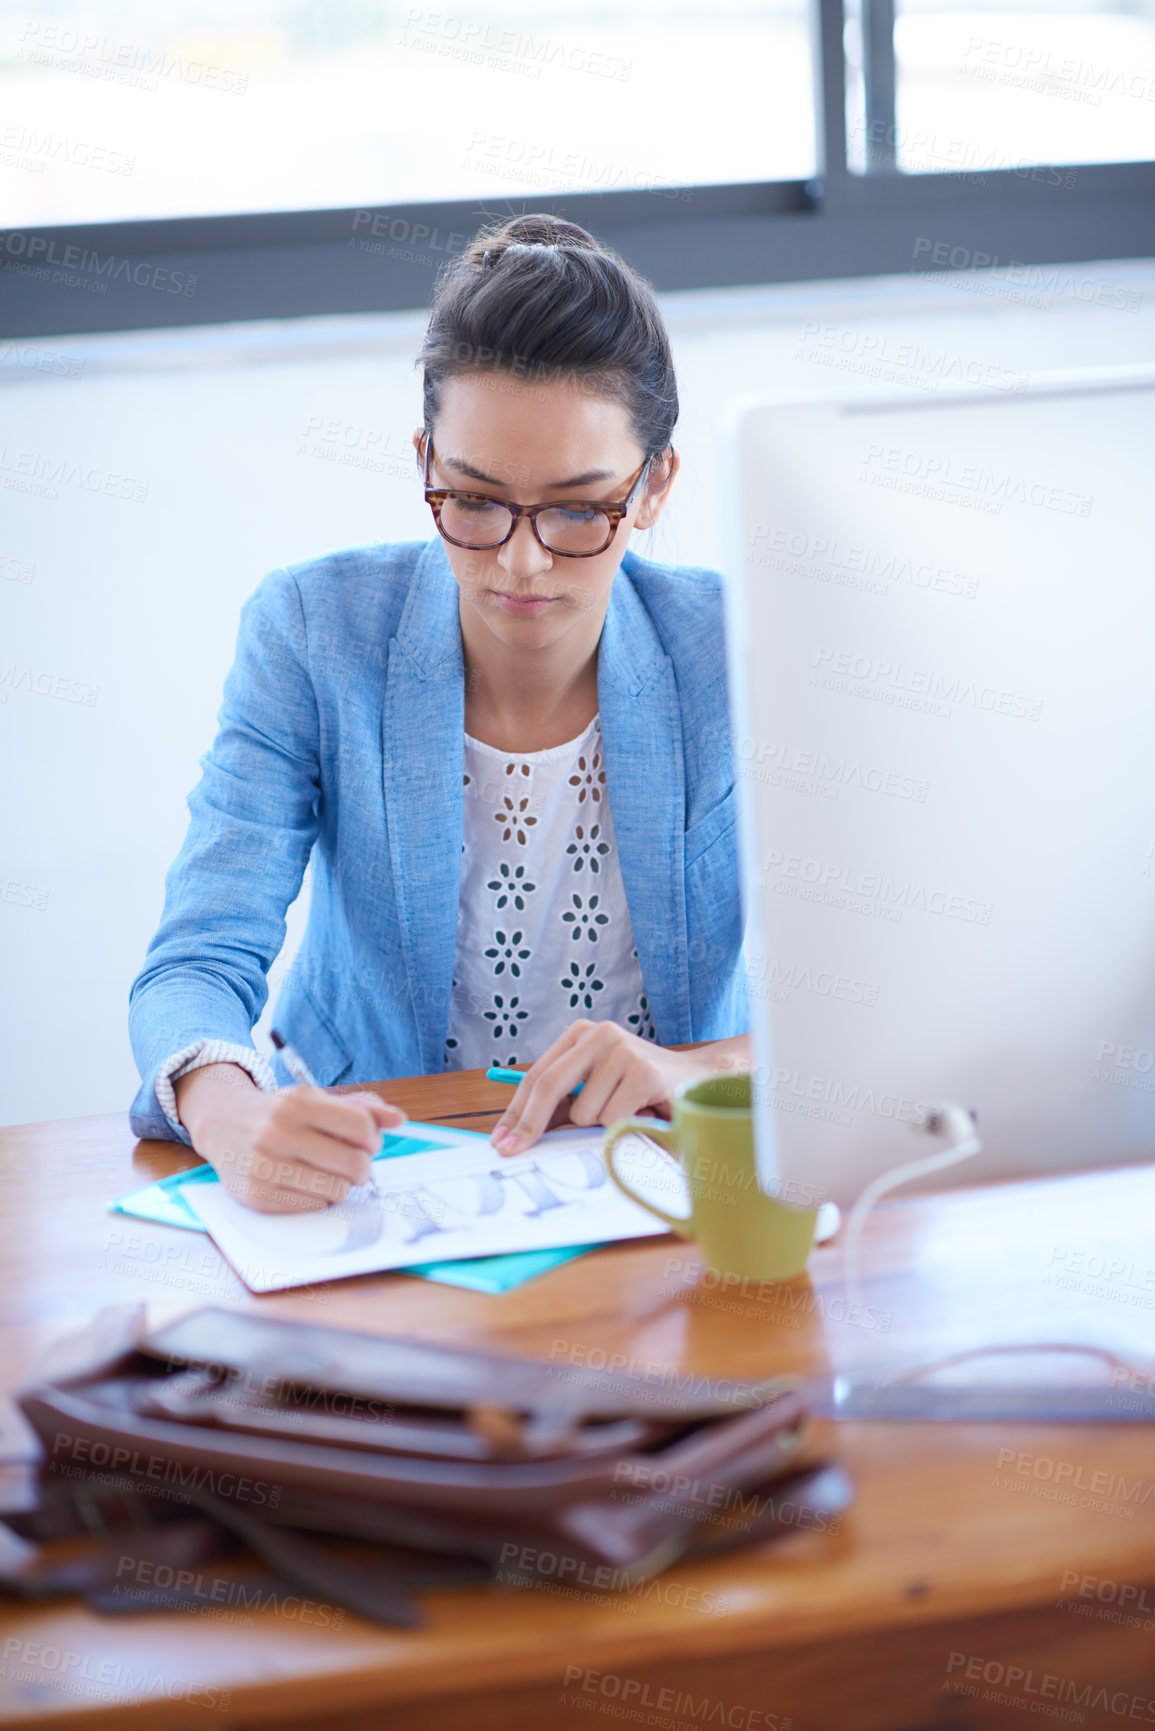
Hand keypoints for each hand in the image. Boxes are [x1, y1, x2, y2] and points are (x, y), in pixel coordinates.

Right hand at [174, 1063, 406, 1212]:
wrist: (223, 1124)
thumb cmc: (279, 1113)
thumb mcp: (315, 1099)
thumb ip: (359, 1108)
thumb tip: (399, 1119)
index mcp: (297, 1102)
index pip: (361, 1128)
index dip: (373, 1140)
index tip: (367, 1144)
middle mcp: (278, 1132)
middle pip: (354, 1165)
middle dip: (361, 1168)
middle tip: (352, 1165)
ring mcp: (264, 1165)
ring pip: (336, 1191)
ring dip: (339, 1185)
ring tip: (325, 1173)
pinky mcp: (256, 1196)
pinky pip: (312, 1207)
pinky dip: (316, 1199)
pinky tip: (302, 1183)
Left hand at [488, 1021, 714, 1155]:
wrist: (698, 1081)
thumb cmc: (639, 1091)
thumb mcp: (594, 1091)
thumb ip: (560, 1107)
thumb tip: (518, 1135)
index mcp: (580, 1034)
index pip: (536, 1076)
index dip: (515, 1112)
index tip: (501, 1141)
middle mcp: (599, 1034)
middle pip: (548, 1086)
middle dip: (529, 1125)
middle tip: (513, 1152)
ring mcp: (623, 1049)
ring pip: (584, 1112)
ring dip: (600, 1125)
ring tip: (625, 1113)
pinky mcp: (644, 1070)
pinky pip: (612, 1117)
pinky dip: (623, 1126)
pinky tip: (642, 1111)